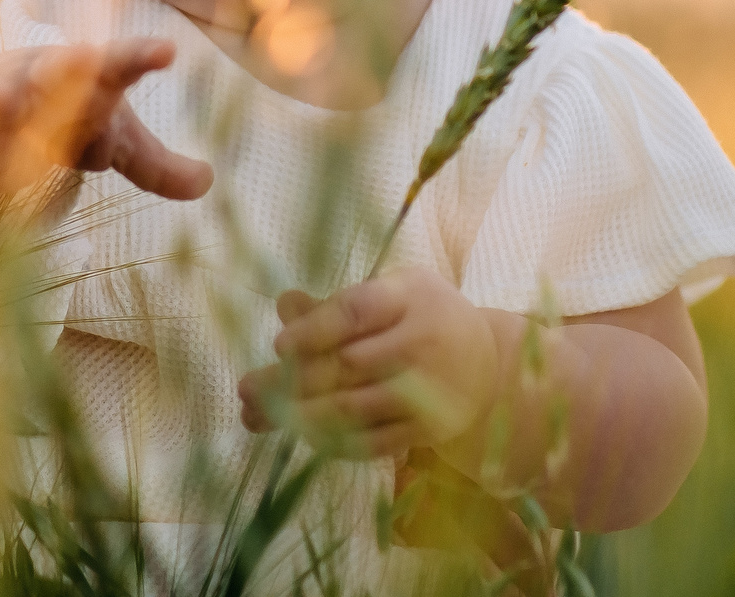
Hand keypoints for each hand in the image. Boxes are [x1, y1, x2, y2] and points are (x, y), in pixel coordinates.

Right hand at [0, 40, 212, 203]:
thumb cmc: (75, 119)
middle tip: (87, 59)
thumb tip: (208, 183)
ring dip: (1, 102)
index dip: (141, 58)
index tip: (166, 49)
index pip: (121, 65)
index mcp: (91, 78)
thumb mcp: (117, 141)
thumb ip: (157, 165)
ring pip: (1, 101)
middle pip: (60, 76)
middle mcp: (45, 81)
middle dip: (72, 73)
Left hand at [236, 268, 499, 460]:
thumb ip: (340, 303)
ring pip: (354, 409)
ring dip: (301, 415)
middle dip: (289, 381)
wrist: (488, 365)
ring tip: (259, 416)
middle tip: (245, 389)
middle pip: (346, 365)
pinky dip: (333, 442)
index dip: (314, 330)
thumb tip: (285, 304)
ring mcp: (426, 392)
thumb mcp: (392, 292)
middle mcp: (420, 343)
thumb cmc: (423, 317)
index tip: (277, 346)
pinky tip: (302, 436)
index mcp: (408, 297)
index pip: (356, 312)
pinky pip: (372, 442)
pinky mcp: (426, 430)